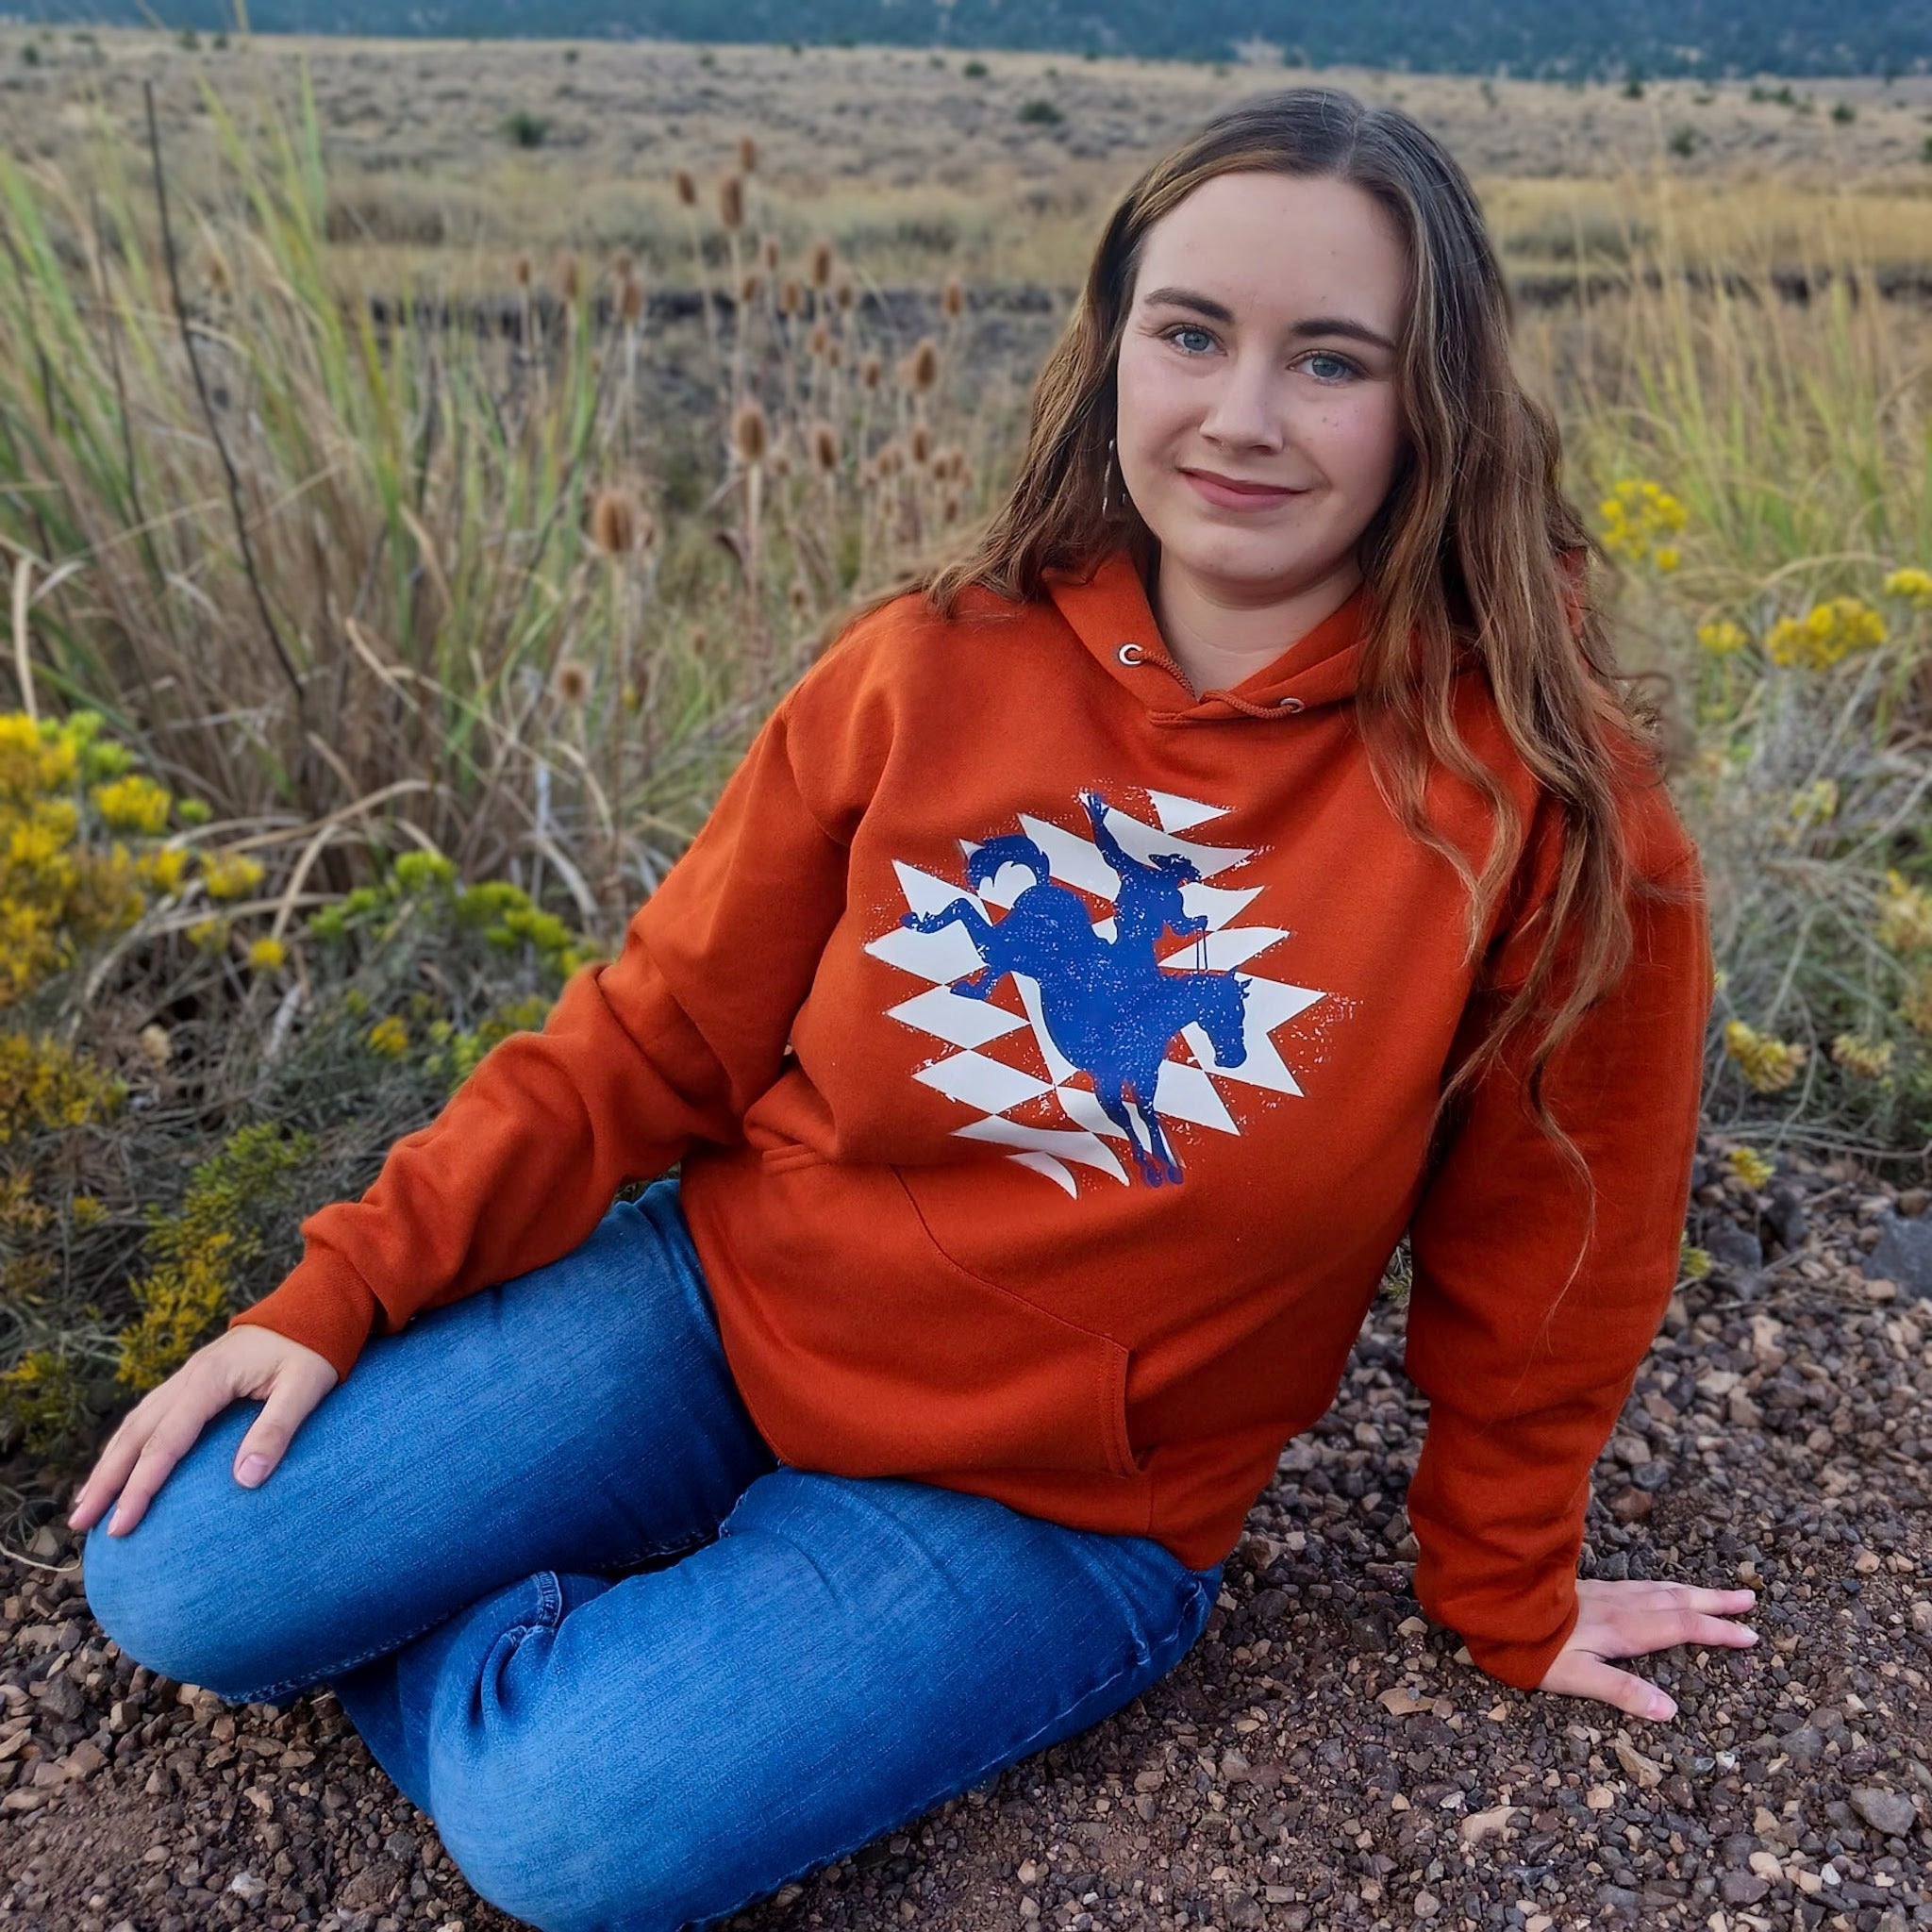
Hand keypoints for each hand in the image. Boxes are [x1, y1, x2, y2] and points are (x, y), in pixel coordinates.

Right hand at [66, 1326, 339, 1538]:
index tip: (121, 1525)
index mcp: (210, 1380)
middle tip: (79, 1525)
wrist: (313, 1308)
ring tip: (85, 1504)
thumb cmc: (313, 1349)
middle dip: (106, 1481)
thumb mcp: (305, 1387)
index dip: (140, 1486)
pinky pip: (148, 1416)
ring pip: (134, 1425)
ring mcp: (186, 1377)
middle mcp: (188, 1378)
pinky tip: (117, 1465)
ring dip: (107, 1464)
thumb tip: (246, 1481)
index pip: (165, 1442)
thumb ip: (277, 1430)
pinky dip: (126, 1444)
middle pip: (136, 1435)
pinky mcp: (193, 1381)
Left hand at [1535, 1577, 1758, 1721]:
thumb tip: (1670, 1711)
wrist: (1499, 1607)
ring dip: (1694, 1591)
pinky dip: (1665, 1586)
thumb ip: (1622, 1691)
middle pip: (1677, 1600)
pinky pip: (1641, 1584)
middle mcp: (1621, 1606)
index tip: (1750, 1635)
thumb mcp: (1576, 1678)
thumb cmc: (1534, 1649)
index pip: (1682, 1627)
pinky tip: (1663, 1588)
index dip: (1717, 1631)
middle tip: (1750, 1599)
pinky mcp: (1592, 1590)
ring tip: (1720, 1592)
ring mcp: (1607, 1594)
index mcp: (1625, 1629)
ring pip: (1660, 1589)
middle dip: (1716, 1602)